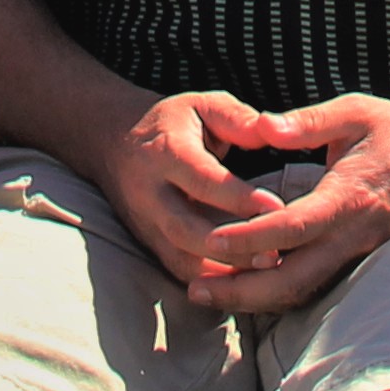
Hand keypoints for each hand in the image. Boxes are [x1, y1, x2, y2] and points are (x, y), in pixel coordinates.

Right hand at [89, 89, 284, 293]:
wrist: (113, 142)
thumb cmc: (172, 122)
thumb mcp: (202, 105)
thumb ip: (236, 119)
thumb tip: (270, 132)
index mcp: (165, 153)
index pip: (203, 181)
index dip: (239, 198)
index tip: (276, 208)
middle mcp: (150, 194)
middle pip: (186, 230)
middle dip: (230, 247)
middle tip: (273, 255)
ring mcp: (145, 224)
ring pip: (181, 259)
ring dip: (223, 273)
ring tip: (264, 273)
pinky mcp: (148, 244)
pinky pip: (178, 271)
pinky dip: (210, 284)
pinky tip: (243, 285)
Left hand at [171, 91, 389, 312]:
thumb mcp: (354, 112)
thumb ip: (306, 122)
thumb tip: (260, 124)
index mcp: (349, 195)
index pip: (293, 226)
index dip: (251, 237)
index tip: (211, 240)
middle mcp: (353, 234)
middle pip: (293, 278)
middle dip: (242, 290)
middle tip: (197, 290)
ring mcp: (357, 253)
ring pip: (302, 292)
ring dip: (255, 300)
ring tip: (208, 294)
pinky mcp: (357, 260)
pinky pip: (313, 287)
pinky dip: (276, 296)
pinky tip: (244, 290)